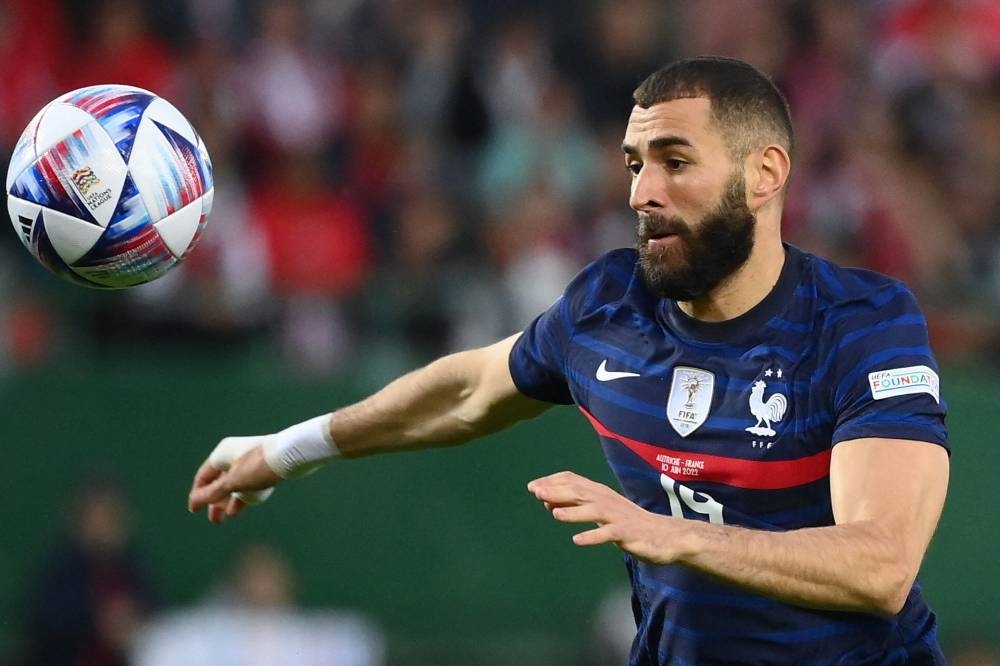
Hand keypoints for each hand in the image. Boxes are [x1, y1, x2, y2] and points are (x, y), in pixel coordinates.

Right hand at [188, 436, 282, 523]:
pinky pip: (248, 483)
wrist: (295, 453)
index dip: (198, 494)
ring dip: (229, 501)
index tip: (195, 511)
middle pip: (219, 481)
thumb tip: (194, 501)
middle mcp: (234, 454)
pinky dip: (243, 495)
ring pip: (235, 483)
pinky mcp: (264, 466)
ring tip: (227, 517)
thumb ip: (213, 493)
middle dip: (215, 501)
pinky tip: (241, 507)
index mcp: (222, 453)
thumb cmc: (261, 465)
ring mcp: (250, 459)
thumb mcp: (234, 483)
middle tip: (215, 520)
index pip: (203, 476)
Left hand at [527, 470, 676, 563]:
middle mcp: (608, 501)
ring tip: (554, 513)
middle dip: (557, 492)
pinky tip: (578, 540)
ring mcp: (618, 517)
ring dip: (573, 512)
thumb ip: (578, 506)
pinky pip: (608, 534)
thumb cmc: (629, 523)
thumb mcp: (602, 512)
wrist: (664, 536)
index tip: (533, 486)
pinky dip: (593, 536)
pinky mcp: (627, 534)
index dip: (553, 482)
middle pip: (580, 493)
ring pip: (594, 511)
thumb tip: (549, 503)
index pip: (574, 481)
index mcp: (601, 494)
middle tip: (536, 492)